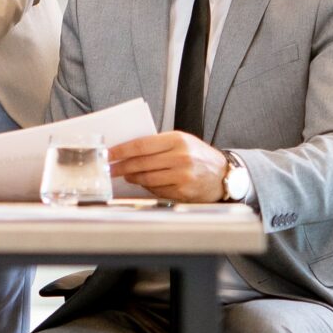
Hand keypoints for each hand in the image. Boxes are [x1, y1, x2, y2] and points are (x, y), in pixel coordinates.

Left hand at [106, 131, 229, 202]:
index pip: (141, 145)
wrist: (223, 175)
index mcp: (177, 140)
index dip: (121, 150)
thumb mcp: (181, 141)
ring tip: (126, 175)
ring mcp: (182, 176)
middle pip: (141, 163)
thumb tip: (129, 151)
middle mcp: (180, 157)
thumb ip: (158, 144)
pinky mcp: (183, 192)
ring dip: (133, 177)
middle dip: (122, 166)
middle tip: (110, 168)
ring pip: (147, 178)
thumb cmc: (200, 156)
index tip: (109, 153)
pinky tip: (143, 183)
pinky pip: (157, 190)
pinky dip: (147, 187)